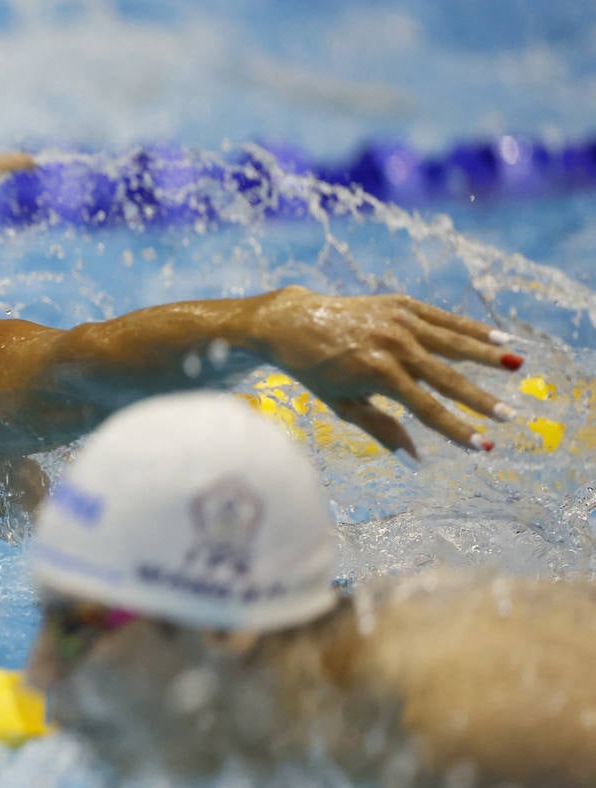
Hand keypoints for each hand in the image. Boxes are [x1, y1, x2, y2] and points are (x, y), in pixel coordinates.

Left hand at [248, 285, 521, 457]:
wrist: (292, 324)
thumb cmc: (316, 372)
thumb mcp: (343, 405)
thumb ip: (382, 429)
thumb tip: (415, 460)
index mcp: (377, 373)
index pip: (426, 408)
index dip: (456, 429)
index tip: (483, 447)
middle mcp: (391, 344)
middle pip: (446, 377)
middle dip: (480, 399)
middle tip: (510, 417)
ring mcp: (397, 320)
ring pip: (452, 341)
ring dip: (487, 355)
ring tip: (518, 367)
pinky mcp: (400, 304)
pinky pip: (442, 318)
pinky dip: (470, 328)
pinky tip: (499, 337)